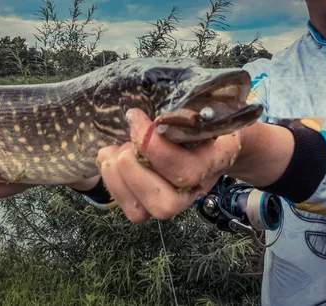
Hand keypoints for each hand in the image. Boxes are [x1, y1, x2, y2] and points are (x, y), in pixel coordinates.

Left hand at [95, 108, 243, 222]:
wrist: (206, 132)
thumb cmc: (201, 114)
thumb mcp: (199, 104)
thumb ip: (184, 112)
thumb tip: (156, 118)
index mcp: (216, 161)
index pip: (187, 172)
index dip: (152, 147)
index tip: (134, 117)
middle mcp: (197, 190)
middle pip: (164, 203)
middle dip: (134, 168)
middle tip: (126, 142)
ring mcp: (173, 203)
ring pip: (141, 212)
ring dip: (119, 178)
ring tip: (114, 150)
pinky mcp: (150, 205)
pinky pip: (127, 208)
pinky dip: (111, 182)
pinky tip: (108, 158)